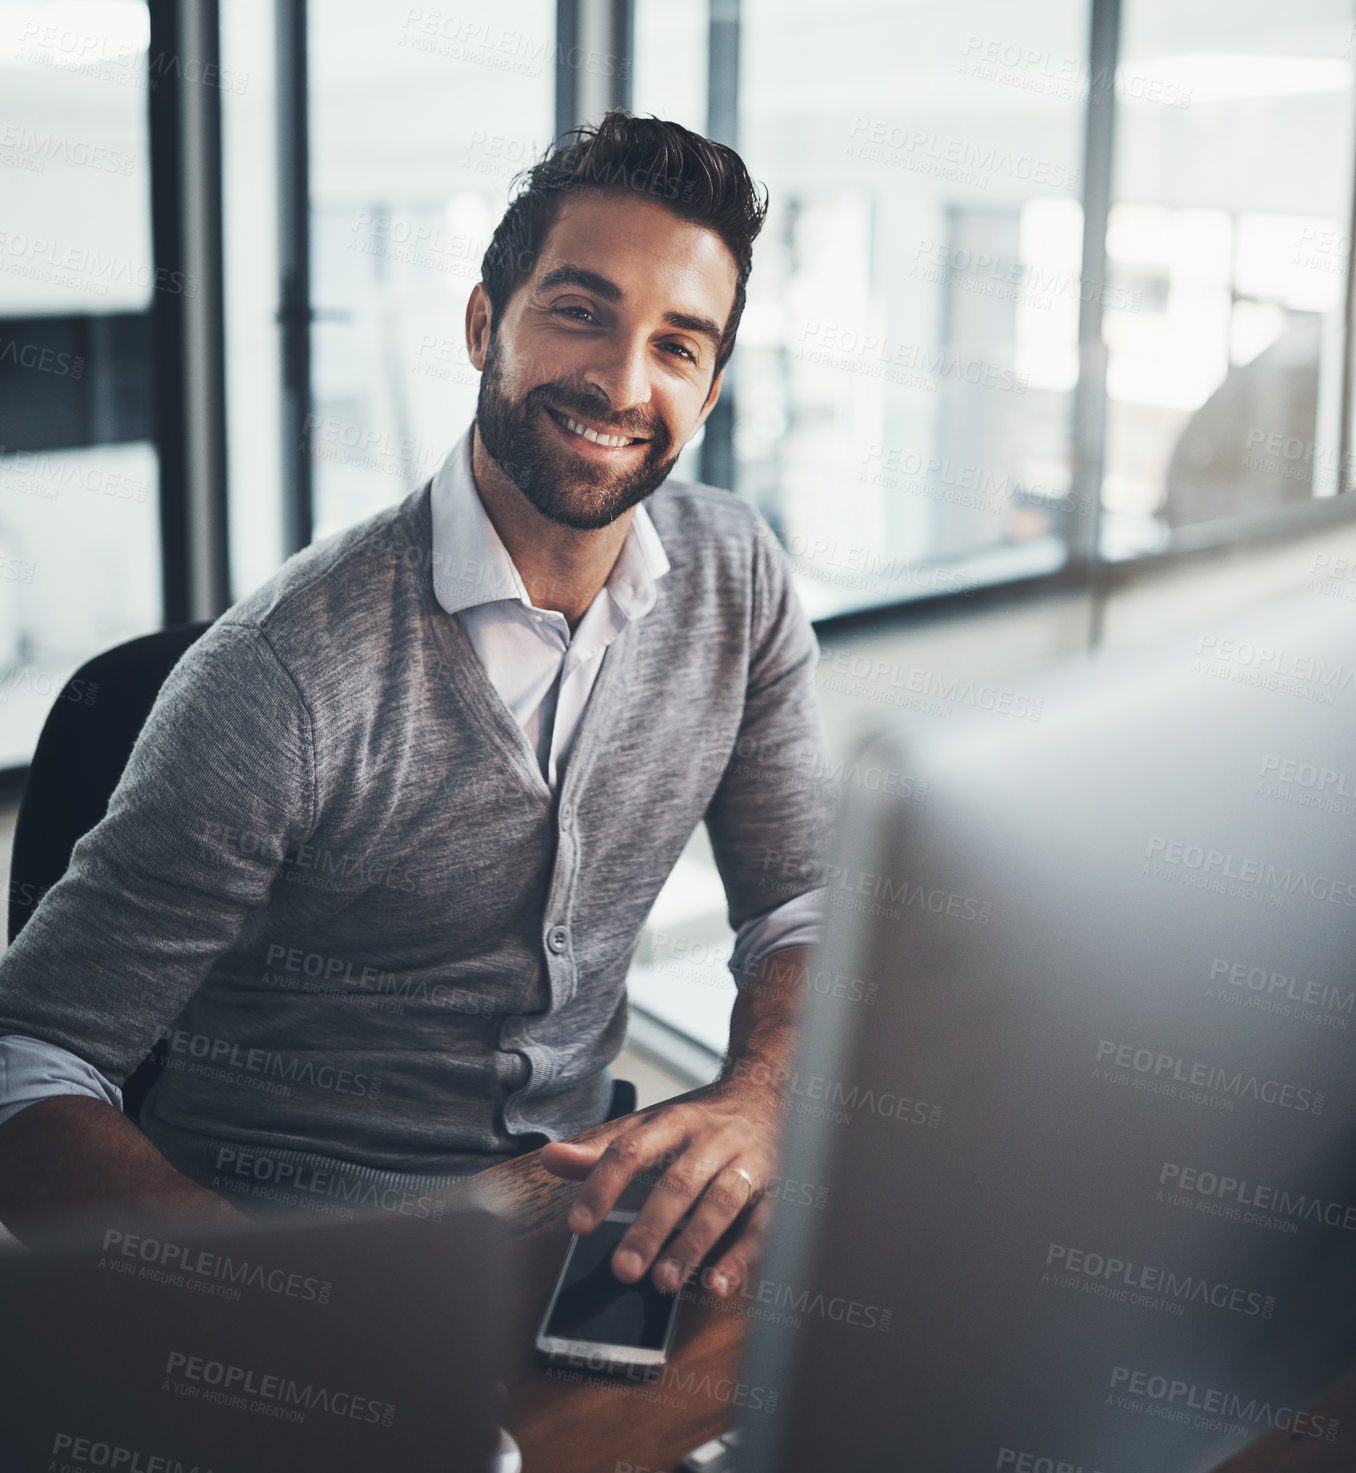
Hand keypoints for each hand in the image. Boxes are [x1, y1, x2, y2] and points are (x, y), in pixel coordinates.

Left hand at [538, 1081, 781, 1299]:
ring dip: (693, 1243)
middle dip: (651, 1226)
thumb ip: (602, 1150)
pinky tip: (719, 1283)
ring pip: (722, 1202)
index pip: (633, 1149)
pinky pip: (763, 1224)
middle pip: (680, 1181)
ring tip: (665, 1282)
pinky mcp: (776, 1191)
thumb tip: (549, 1157)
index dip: (604, 1185)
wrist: (769, 1096)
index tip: (578, 1225)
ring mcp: (748, 1163)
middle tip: (623, 1268)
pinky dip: (742, 1256)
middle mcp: (712, 1140)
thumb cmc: (699, 1125)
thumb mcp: (651, 1128)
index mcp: (676, 1121)